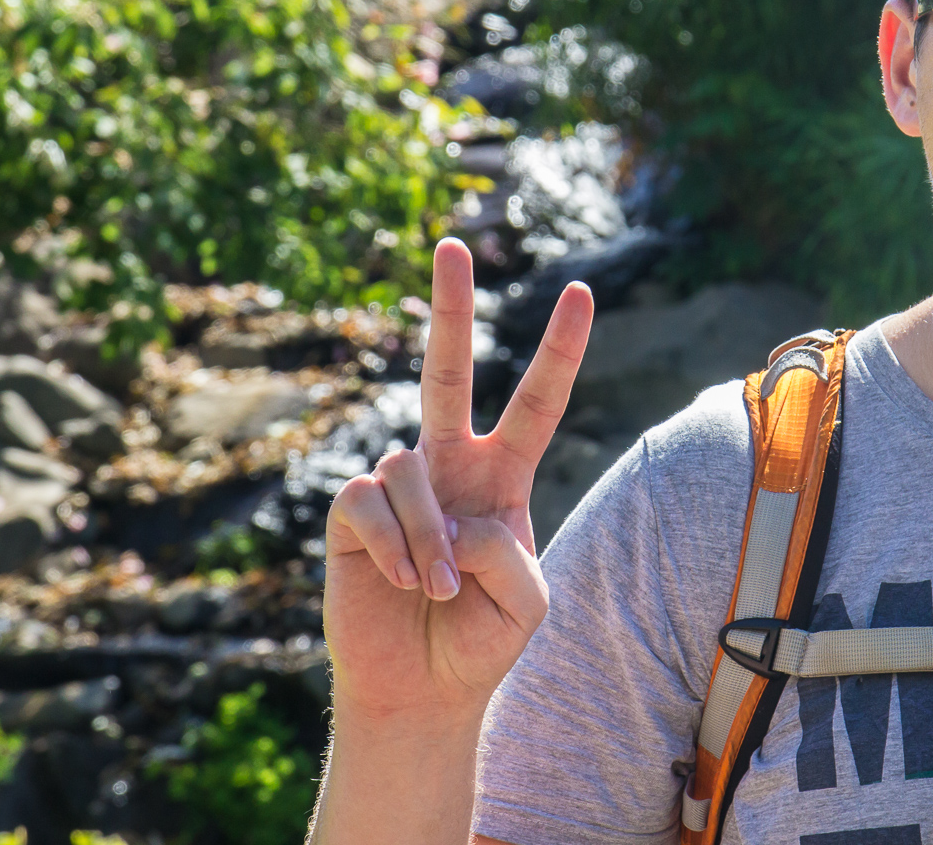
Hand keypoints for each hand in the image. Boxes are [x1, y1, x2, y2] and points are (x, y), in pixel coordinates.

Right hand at [322, 237, 593, 723]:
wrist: (423, 689)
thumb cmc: (481, 639)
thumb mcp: (528, 603)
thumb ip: (508, 552)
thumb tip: (451, 516)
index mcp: (503, 476)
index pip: (537, 402)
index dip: (559, 350)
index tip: (580, 293)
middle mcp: (448, 465)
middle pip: (445, 372)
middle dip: (450, 306)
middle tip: (453, 243)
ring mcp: (398, 485)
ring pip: (410, 467)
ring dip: (429, 540)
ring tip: (437, 589)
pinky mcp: (352, 513)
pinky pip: (372, 502)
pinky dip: (394, 548)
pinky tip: (401, 584)